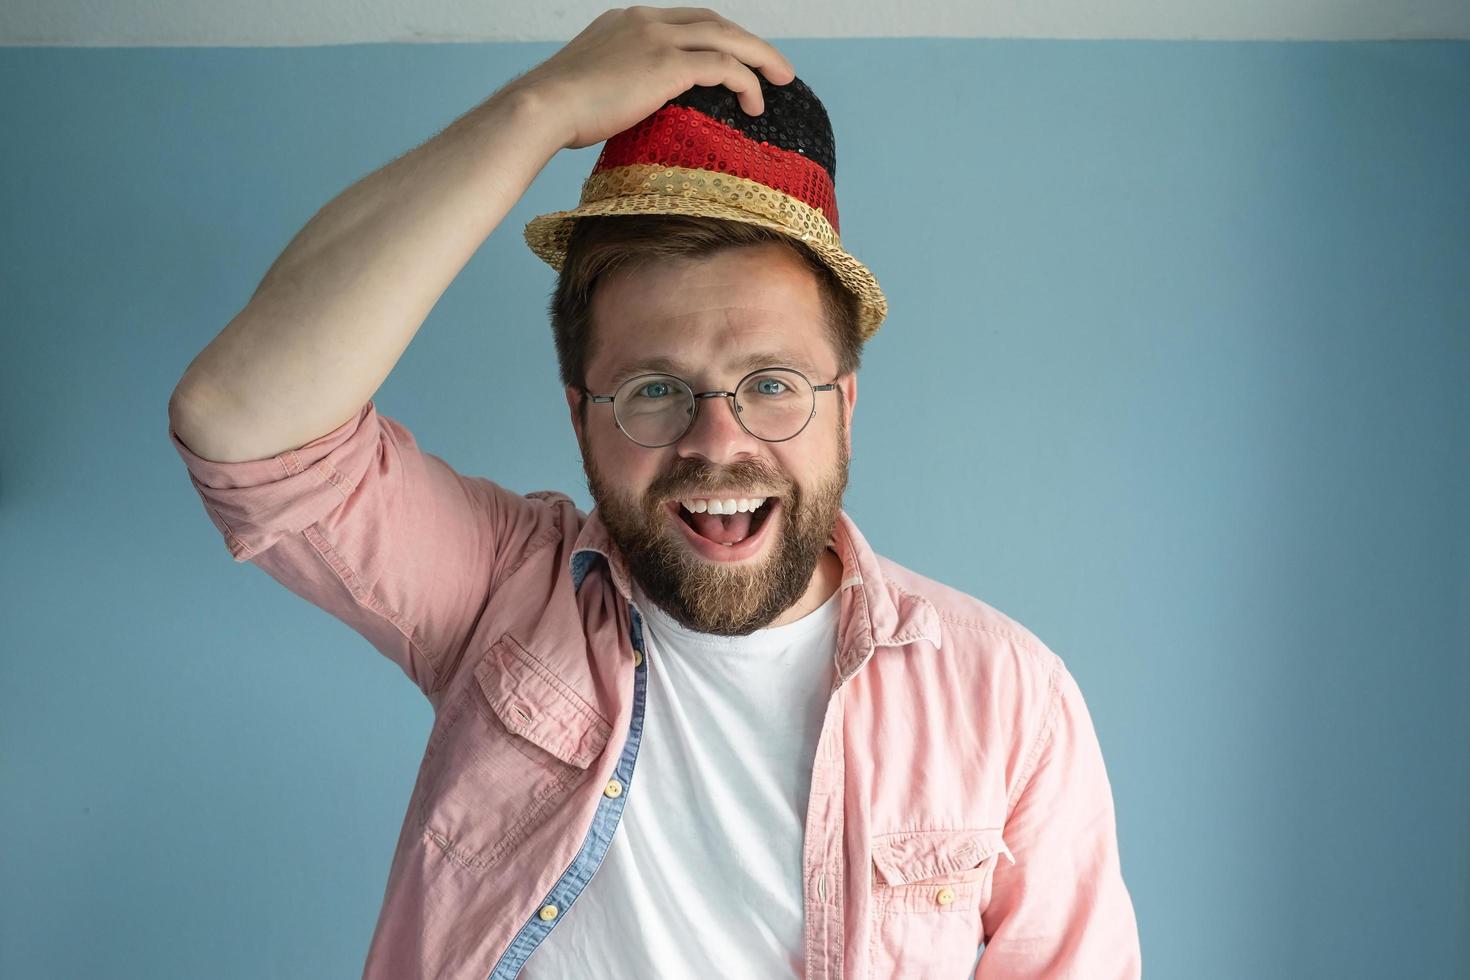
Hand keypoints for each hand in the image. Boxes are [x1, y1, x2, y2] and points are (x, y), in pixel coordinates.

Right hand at [505, 6, 796, 150]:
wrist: (542, 107)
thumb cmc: (556, 112)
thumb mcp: (588, 85)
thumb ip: (614, 85)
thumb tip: (624, 111)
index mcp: (626, 21)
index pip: (684, 20)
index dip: (716, 36)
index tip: (734, 57)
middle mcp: (645, 21)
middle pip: (714, 21)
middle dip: (749, 42)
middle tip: (775, 66)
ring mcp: (657, 38)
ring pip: (727, 38)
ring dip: (760, 57)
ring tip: (782, 81)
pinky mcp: (667, 64)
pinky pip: (723, 66)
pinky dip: (746, 82)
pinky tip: (755, 104)